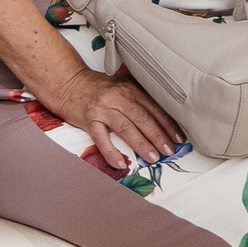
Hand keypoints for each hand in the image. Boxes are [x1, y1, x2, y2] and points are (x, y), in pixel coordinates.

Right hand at [50, 68, 183, 172]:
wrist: (69, 83)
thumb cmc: (98, 88)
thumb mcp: (121, 87)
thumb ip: (139, 98)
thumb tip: (162, 118)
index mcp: (129, 89)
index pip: (154, 108)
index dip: (168, 124)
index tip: (178, 138)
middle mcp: (118, 97)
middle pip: (143, 118)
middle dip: (159, 136)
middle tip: (170, 151)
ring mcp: (103, 109)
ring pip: (127, 128)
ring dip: (142, 144)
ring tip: (154, 158)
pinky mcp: (89, 120)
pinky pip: (102, 139)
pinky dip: (111, 152)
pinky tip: (121, 163)